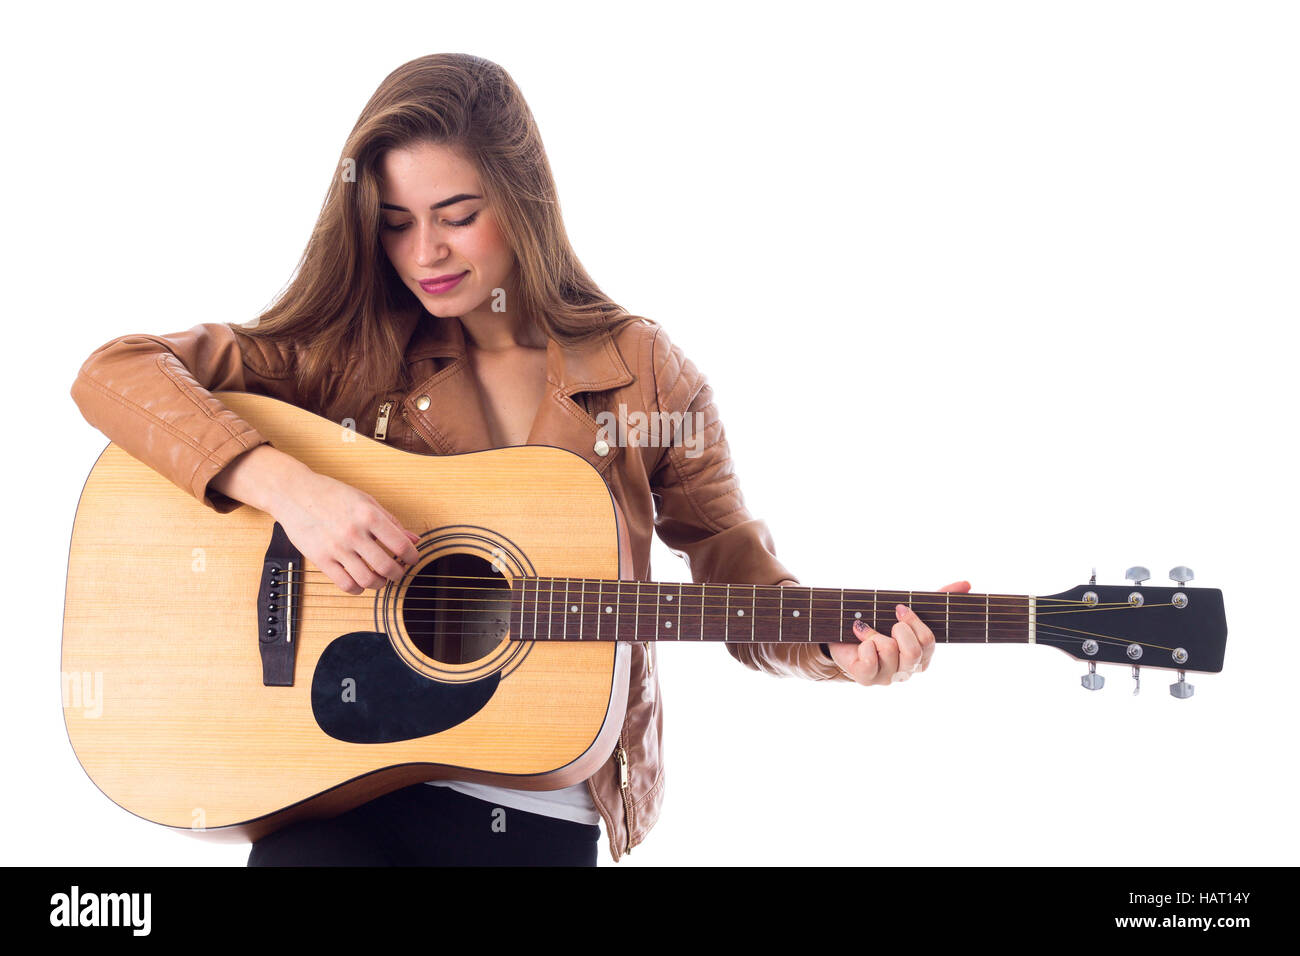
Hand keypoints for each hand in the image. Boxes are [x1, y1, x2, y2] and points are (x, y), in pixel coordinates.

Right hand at [270, 469, 421, 594]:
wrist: (293, 492)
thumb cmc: (331, 494)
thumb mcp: (366, 501)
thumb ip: (391, 522)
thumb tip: (414, 540)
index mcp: (368, 515)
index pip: (401, 546)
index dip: (412, 557)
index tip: (411, 559)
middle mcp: (353, 533)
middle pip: (387, 567)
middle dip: (398, 574)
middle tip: (397, 571)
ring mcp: (336, 548)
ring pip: (367, 580)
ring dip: (379, 584)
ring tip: (380, 578)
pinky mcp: (320, 559)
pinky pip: (345, 585)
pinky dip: (358, 588)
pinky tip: (360, 581)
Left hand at [829, 580, 971, 685]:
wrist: (844, 635)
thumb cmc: (879, 623)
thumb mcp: (907, 611)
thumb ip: (938, 599)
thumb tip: (966, 584)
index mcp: (921, 657)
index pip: (928, 641)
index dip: (914, 621)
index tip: (900, 608)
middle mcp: (907, 671)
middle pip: (913, 651)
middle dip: (899, 629)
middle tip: (887, 622)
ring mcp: (887, 677)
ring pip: (890, 651)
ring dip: (875, 634)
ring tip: (866, 631)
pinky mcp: (866, 678)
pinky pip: (869, 660)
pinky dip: (863, 644)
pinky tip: (859, 640)